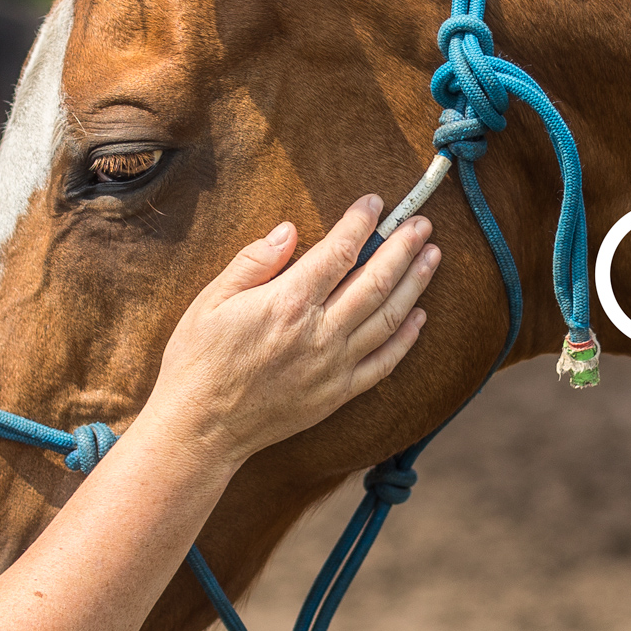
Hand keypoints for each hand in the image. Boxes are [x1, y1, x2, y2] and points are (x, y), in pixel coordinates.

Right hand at [141, 195, 438, 467]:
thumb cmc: (198, 361)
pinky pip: (384, 363)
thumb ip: (254, 262)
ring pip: (388, 318)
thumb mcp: (211, 300)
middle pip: (375, 280)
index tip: (374, 202)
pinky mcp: (338, 394)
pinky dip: (407, 338)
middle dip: (403, 247)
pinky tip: (420, 316)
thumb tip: (289, 230)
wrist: (200, 428)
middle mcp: (318, 332)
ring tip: (432, 256)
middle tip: (422, 223)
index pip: (337, 252)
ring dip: (415, 283)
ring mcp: (333, 366)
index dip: (360, 222)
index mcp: (287, 303)